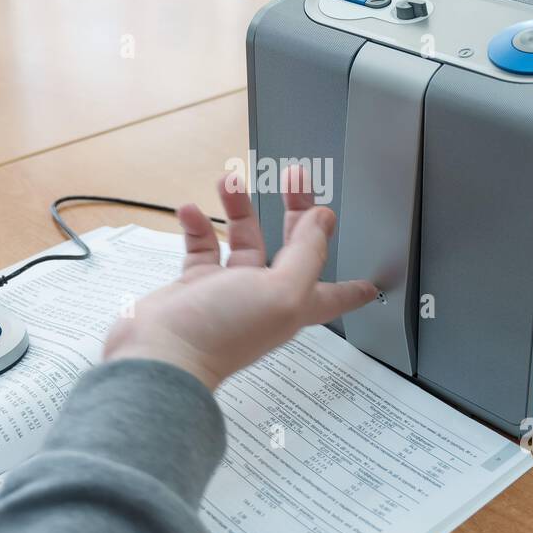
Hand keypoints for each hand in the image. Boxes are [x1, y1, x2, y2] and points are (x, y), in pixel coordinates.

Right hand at [103, 170, 376, 389]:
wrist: (160, 355)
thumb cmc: (221, 333)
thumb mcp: (282, 290)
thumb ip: (307, 253)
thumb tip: (323, 220)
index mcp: (294, 304)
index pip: (334, 295)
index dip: (354, 288)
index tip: (372, 283)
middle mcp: (264, 297)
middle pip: (290, 248)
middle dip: (295, 211)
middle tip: (295, 177)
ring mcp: (228, 292)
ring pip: (242, 239)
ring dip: (239, 208)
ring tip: (230, 181)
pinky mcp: (194, 288)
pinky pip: (202, 248)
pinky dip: (198, 226)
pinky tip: (192, 211)